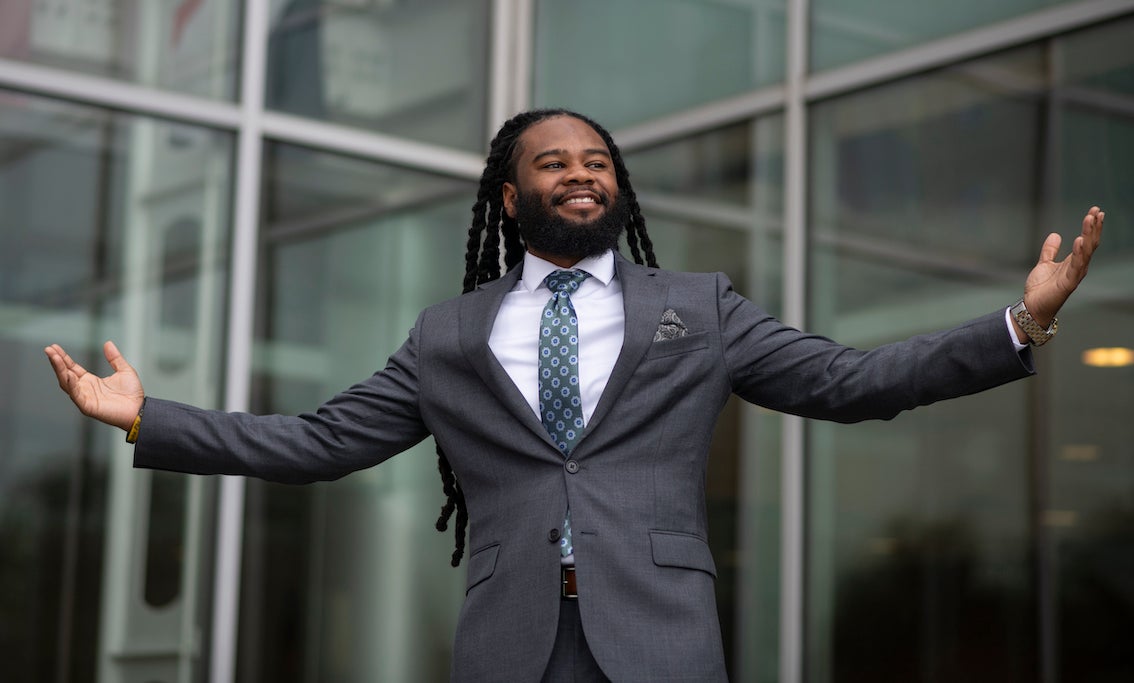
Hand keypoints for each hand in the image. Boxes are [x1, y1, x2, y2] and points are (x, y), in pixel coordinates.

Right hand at [44, 341, 144, 431]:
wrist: (139, 409)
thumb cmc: (132, 394)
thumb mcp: (124, 370)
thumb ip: (114, 358)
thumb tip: (107, 343)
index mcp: (90, 381)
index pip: (72, 368)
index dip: (63, 358)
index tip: (54, 347)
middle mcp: (84, 389)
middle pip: (65, 374)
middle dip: (57, 362)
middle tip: (48, 349)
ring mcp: (84, 398)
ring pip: (67, 383)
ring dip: (59, 370)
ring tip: (54, 357)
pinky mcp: (88, 407)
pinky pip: (76, 395)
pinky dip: (71, 385)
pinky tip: (68, 374)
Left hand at [1021, 206, 1104, 328]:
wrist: (1033, 306)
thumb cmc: (1041, 288)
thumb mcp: (1044, 264)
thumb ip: (1050, 250)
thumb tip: (1055, 235)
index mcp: (1073, 261)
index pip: (1086, 240)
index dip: (1091, 226)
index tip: (1095, 211)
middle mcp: (1078, 267)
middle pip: (1090, 243)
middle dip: (1094, 227)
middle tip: (1097, 211)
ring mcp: (1075, 274)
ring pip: (1086, 252)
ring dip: (1089, 235)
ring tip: (1091, 219)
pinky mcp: (1069, 283)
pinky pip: (1076, 266)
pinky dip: (1078, 253)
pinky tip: (1079, 240)